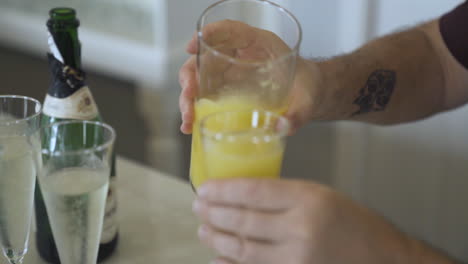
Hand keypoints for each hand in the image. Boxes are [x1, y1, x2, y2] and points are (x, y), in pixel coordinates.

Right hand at [179, 20, 321, 133]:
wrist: (309, 96)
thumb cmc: (309, 88)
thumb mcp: (308, 99)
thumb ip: (299, 113)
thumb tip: (282, 127)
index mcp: (260, 45)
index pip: (231, 30)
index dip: (210, 34)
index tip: (193, 45)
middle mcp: (240, 56)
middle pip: (206, 58)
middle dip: (191, 77)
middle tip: (188, 97)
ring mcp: (231, 73)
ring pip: (200, 78)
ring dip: (188, 97)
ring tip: (188, 120)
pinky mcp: (227, 90)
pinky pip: (205, 95)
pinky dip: (195, 109)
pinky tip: (191, 126)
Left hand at [192, 178, 415, 263]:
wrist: (384, 258)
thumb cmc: (354, 222)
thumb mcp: (321, 195)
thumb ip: (283, 195)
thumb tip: (242, 196)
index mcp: (308, 198)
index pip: (254, 191)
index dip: (223, 190)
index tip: (204, 188)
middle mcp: (301, 228)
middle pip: (244, 220)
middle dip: (214, 213)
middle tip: (198, 207)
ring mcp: (297, 258)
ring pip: (244, 248)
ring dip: (218, 238)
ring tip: (203, 229)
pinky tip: (218, 258)